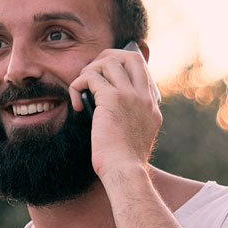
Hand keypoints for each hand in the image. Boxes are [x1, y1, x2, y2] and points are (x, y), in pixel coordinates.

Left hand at [71, 44, 160, 174]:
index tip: (105, 78)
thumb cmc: (124, 161)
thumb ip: (129, 118)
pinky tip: (76, 104)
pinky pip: (90, 77)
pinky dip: (78, 86)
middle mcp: (144, 96)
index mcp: (151, 106)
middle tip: (91, 74)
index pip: (140, 70)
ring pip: (109, 62)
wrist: (125, 171)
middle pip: (129, 56)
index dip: (120, 67)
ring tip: (81, 89)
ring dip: (89, 71)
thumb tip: (108, 107)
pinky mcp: (113, 99)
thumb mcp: (135, 136)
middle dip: (107, 57)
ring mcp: (130, 95)